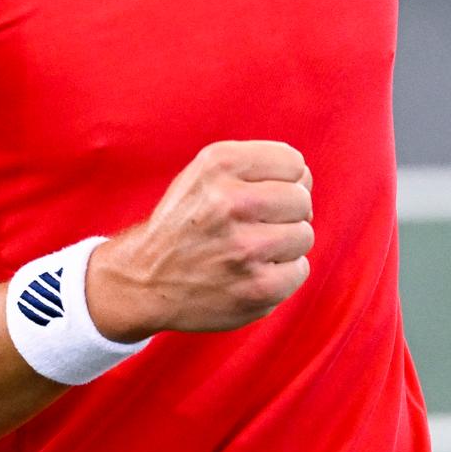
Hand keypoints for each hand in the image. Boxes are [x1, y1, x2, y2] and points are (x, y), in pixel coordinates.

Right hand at [84, 140, 313, 342]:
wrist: (145, 279)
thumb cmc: (185, 221)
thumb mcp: (204, 173)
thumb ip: (256, 165)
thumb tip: (306, 178)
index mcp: (219, 164)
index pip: (294, 163)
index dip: (284, 179)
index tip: (264, 194)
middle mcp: (231, 202)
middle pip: (302, 199)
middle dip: (286, 212)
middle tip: (257, 226)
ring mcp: (245, 248)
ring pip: (304, 235)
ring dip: (284, 245)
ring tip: (252, 250)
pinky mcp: (257, 288)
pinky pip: (299, 270)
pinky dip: (282, 274)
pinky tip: (253, 273)